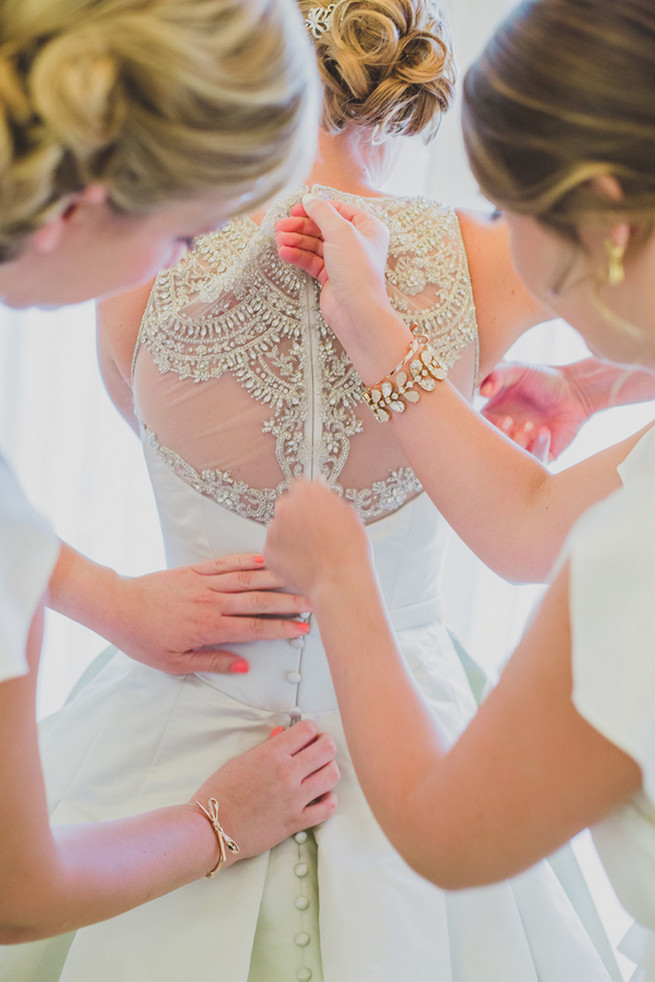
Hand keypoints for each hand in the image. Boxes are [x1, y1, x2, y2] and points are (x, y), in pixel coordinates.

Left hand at [111, 554, 311, 673]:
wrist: (118, 607)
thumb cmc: (143, 638)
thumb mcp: (175, 663)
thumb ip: (212, 662)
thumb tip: (243, 664)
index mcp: (208, 627)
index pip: (254, 627)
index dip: (281, 628)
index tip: (301, 628)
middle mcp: (211, 602)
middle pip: (258, 601)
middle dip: (288, 601)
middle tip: (312, 602)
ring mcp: (203, 582)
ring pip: (247, 579)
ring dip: (275, 579)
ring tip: (298, 579)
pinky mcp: (194, 570)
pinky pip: (226, 564)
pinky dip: (247, 560)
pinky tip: (265, 560)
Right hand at [193, 719, 338, 863]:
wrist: (211, 829)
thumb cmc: (220, 793)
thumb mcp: (240, 761)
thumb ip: (266, 748)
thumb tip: (283, 734)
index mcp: (272, 754)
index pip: (308, 729)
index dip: (310, 729)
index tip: (308, 735)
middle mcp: (287, 773)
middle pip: (327, 749)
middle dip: (326, 745)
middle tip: (320, 749)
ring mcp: (294, 799)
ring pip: (332, 775)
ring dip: (329, 770)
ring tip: (320, 772)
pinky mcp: (296, 822)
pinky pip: (327, 809)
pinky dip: (329, 801)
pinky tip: (322, 797)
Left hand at [264, 479, 369, 598]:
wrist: (341, 580)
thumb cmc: (350, 550)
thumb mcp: (348, 513)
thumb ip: (328, 498)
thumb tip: (321, 490)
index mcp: (307, 492)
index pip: (301, 486)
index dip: (309, 499)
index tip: (313, 507)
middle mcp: (285, 507)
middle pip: (287, 505)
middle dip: (298, 516)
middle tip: (314, 532)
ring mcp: (274, 530)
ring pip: (280, 528)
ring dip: (291, 536)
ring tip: (311, 551)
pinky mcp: (268, 551)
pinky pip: (275, 548)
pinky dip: (285, 554)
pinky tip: (303, 561)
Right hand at [275, 196, 410, 382]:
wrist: (356, 311)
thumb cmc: (356, 270)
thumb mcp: (340, 232)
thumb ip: (322, 212)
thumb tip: (309, 199)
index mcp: (368, 227)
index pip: (338, 210)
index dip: (316, 208)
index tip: (295, 209)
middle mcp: (357, 243)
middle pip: (324, 227)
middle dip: (301, 226)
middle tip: (280, 226)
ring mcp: (343, 260)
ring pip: (315, 244)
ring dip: (296, 241)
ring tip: (279, 240)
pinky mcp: (331, 276)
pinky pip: (312, 260)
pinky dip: (298, 255)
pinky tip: (284, 253)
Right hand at [480, 362, 591, 461]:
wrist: (573, 389)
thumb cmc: (541, 378)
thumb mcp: (517, 370)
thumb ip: (497, 375)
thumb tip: (483, 390)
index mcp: (492, 417)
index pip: (479, 429)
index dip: (486, 427)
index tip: (500, 417)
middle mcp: (505, 434)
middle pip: (493, 446)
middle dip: (501, 437)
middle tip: (510, 422)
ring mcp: (523, 446)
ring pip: (513, 457)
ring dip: (518, 443)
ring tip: (530, 425)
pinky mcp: (543, 454)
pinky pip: (536, 460)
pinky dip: (539, 447)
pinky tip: (544, 431)